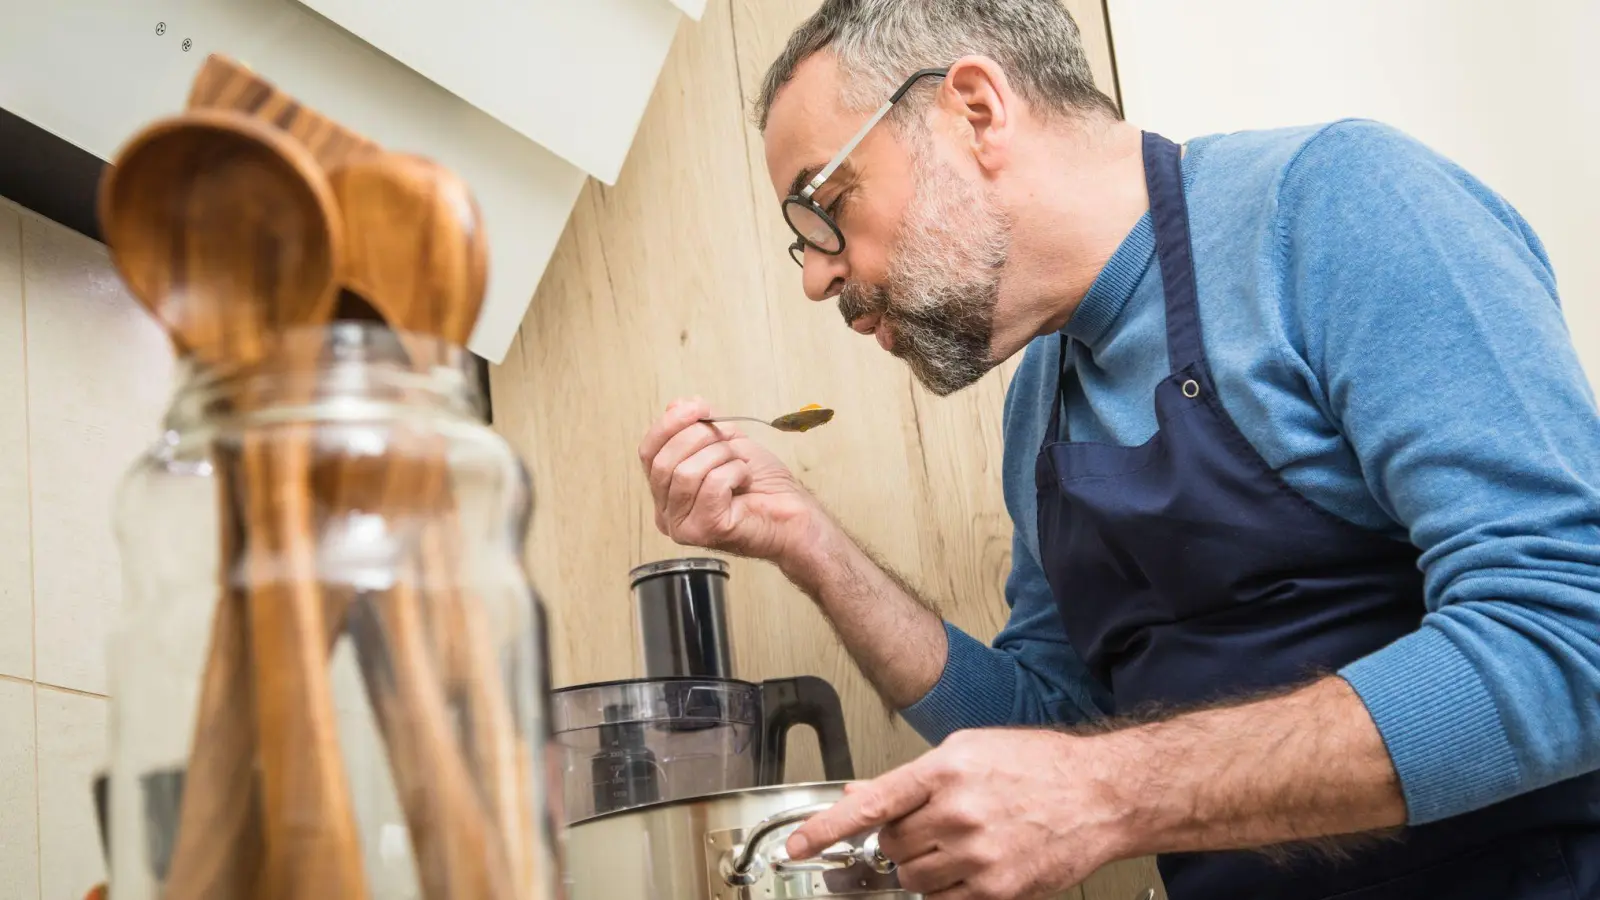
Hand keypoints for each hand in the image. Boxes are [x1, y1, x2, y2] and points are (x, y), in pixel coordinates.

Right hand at [638, 397, 820, 562]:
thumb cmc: (764, 487)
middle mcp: (668, 513)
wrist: (795, 515)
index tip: (697, 407)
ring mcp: (683, 526)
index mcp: (667, 492)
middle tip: (727, 439)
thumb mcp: (727, 444)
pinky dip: (734, 473)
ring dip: (720, 457)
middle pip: (662, 462)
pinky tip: (745, 480)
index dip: (669, 424)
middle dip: (698, 438)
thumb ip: (699, 425)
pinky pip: (711, 485)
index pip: (648, 452)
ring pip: (685, 473)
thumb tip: (677, 404)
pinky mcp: (705, 531)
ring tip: (739, 464)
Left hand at [786, 729, 1128, 899]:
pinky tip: (967, 865)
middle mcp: (958, 812)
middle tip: (930, 825)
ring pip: (912, 877)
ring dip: (920, 867)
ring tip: (956, 843)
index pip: (871, 803)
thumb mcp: (969, 751)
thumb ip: (912, 778)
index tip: (796, 846)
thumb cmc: (1038, 766)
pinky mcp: (998, 889)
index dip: (826, 828)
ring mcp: (978, 854)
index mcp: (947, 769)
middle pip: (891, 845)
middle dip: (899, 839)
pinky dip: (943, 889)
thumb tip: (861, 793)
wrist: (1099, 794)